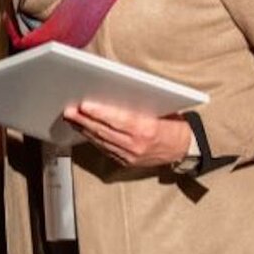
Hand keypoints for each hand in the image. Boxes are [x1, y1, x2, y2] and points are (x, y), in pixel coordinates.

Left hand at [63, 101, 191, 168]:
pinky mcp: (126, 162)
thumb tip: (115, 91)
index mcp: (147, 129)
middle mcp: (136, 145)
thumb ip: (141, 103)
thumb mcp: (163, 109)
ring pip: (101, 141)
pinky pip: (105, 149)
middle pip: (105, 131)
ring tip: (71, 118)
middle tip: (69, 110)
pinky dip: (93, 138)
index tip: (84, 105)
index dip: (99, 113)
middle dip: (84, 120)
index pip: (117, 120)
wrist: (184, 150)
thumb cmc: (174, 125)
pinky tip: (84, 129)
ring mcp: (130, 156)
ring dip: (84, 129)